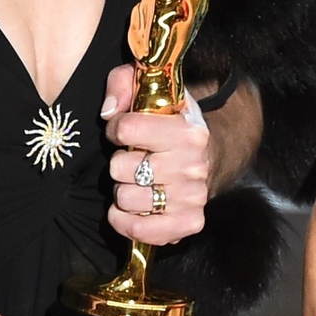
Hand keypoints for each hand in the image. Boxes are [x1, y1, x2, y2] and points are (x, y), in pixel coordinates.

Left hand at [102, 65, 209, 244]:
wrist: (207, 154)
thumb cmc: (170, 122)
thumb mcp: (149, 90)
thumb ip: (123, 84)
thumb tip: (108, 111)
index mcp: (188, 131)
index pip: (127, 129)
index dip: (115, 129)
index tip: (121, 131)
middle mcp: (194, 164)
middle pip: (120, 167)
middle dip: (118, 163)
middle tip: (133, 159)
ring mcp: (193, 196)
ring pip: (126, 199)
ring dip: (122, 192)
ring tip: (135, 182)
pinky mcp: (189, 222)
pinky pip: (143, 232)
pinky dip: (127, 224)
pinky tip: (128, 212)